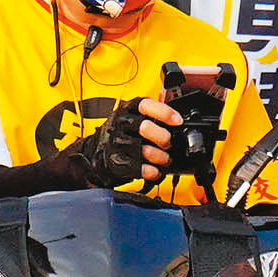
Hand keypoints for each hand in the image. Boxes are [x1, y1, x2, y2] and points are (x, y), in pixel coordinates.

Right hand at [58, 95, 183, 185]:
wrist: (99, 150)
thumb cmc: (126, 132)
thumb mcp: (137, 115)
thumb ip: (156, 113)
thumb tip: (178, 114)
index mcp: (129, 108)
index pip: (146, 105)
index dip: (164, 112)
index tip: (178, 121)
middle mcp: (120, 123)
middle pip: (144, 127)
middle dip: (162, 137)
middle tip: (168, 143)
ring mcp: (115, 142)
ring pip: (140, 148)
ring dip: (158, 156)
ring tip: (166, 159)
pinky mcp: (113, 160)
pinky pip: (132, 167)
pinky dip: (147, 171)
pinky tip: (155, 171)